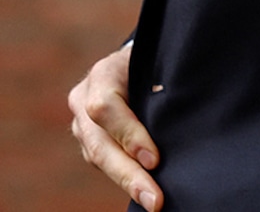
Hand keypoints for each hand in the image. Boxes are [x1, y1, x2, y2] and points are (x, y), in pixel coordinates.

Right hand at [68, 43, 162, 210]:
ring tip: (154, 202)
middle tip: (155, 200)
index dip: (128, 134)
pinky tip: (145, 191)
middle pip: (99, 144)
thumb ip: (161, 87)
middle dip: (128, 174)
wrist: (137, 61)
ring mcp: (81, 124)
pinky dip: (125, 178)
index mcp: (102, 73)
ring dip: (128, 182)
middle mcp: (83, 100)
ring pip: (99, 159)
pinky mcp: (88, 143)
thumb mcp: (158, 63)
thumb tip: (178, 119)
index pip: (105, 107)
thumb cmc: (155, 61)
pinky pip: (103, 164)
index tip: (155, 159)